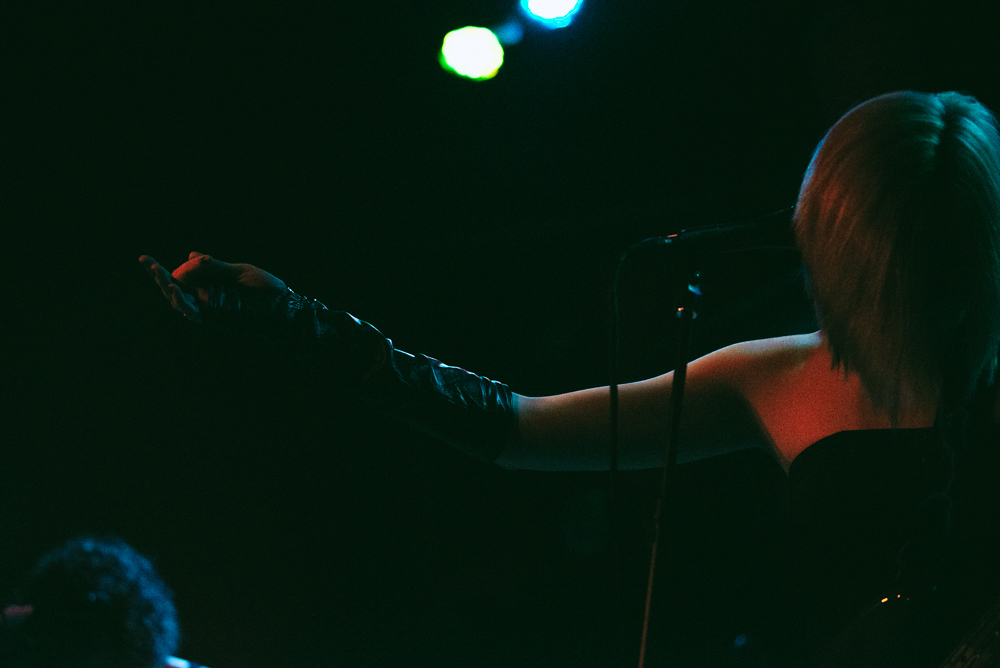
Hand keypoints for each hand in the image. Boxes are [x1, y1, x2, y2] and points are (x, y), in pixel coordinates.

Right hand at [139, 252, 286, 322]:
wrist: (285, 309)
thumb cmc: (267, 291)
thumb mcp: (240, 272)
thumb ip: (215, 267)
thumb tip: (189, 255)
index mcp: (214, 283)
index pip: (186, 276)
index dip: (177, 267)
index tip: (172, 258)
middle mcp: (208, 297)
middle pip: (177, 288)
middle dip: (159, 276)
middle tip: (145, 260)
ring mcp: (211, 309)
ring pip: (180, 301)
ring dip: (166, 286)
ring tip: (155, 270)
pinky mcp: (216, 319)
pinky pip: (193, 313)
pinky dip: (183, 302)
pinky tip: (174, 289)